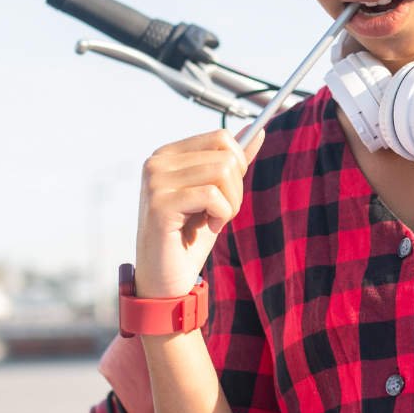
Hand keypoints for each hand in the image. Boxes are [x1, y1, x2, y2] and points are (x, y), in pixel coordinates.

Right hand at [133, 128, 263, 299]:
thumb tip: (258, 131)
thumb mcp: (217, 196)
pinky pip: (212, 196)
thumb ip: (232, 163)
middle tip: (220, 213)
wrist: (166, 280)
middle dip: (236, 189)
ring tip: (213, 221)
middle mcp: (157, 162)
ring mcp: (156, 181)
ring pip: (222, 172)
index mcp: (168, 155)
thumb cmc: (189, 239)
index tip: (227, 192)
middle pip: (226, 154)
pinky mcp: (160, 204)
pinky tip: (207, 228)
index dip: (238, 165)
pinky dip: (222, 215)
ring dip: (230, 204)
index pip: (221, 137)